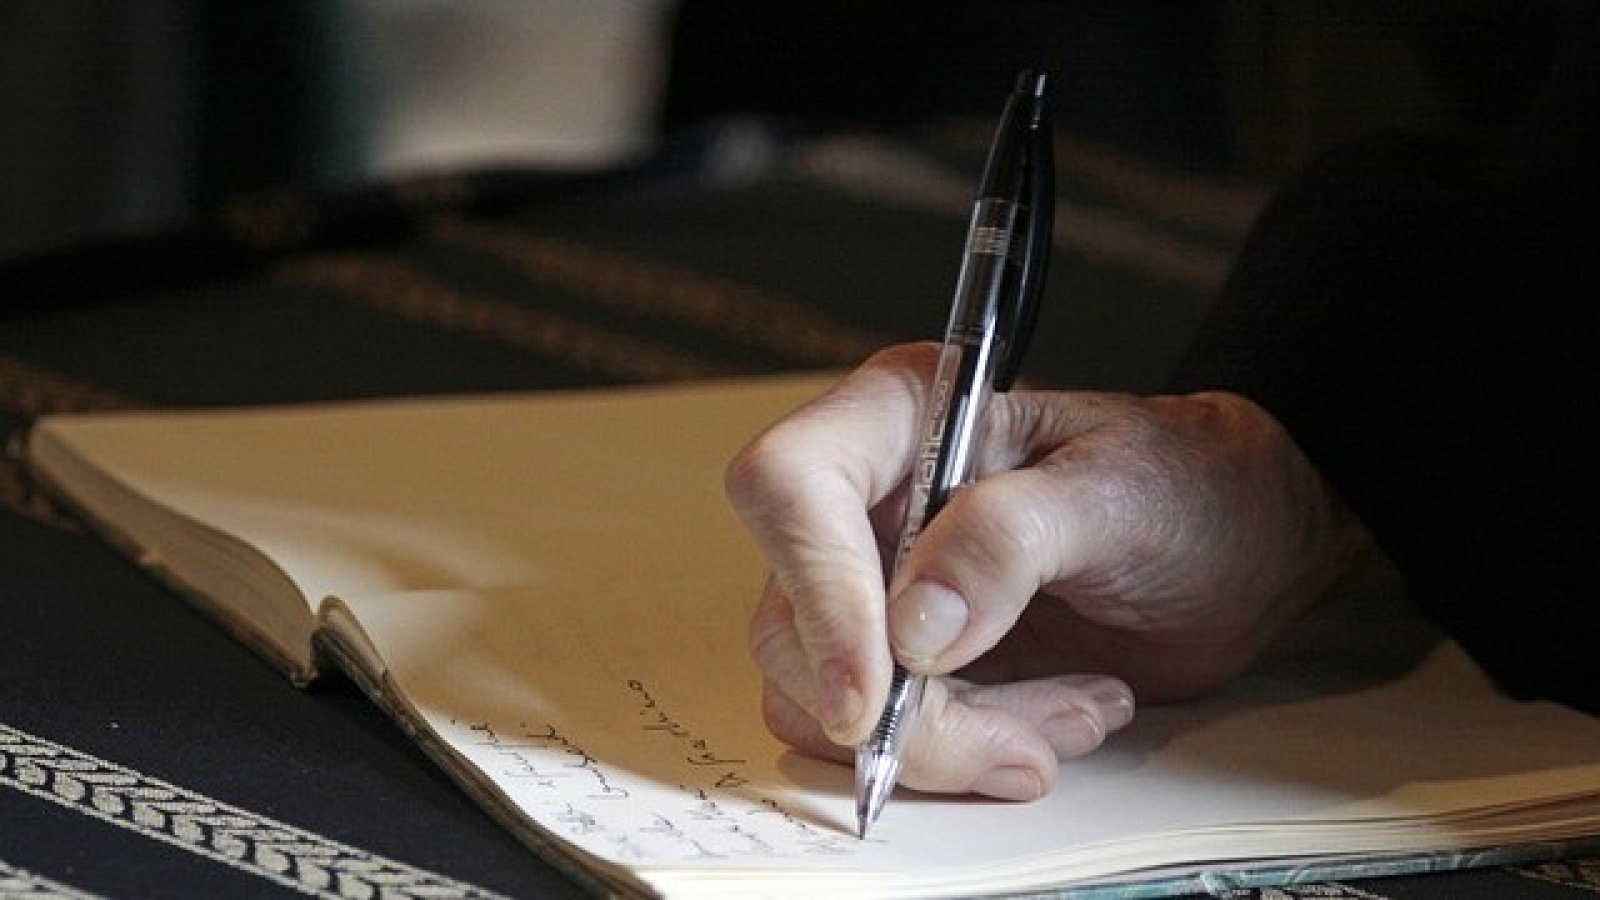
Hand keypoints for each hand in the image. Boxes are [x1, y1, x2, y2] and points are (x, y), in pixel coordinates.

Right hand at [725, 343, 1379, 799]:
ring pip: (823, 699)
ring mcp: (873, 589)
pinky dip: (965, 758)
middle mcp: (865, 504)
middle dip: (903, 710)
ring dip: (948, 743)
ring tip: (1072, 716)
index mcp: (899, 419)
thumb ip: (1012, 539)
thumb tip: (914, 626)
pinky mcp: (901, 664)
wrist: (1231, 548)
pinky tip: (1057, 723)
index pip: (790, 488)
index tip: (878, 691)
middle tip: (1019, 743)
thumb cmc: (1182, 485)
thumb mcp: (1118, 494)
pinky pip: (880, 738)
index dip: (817, 591)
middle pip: (792, 622)